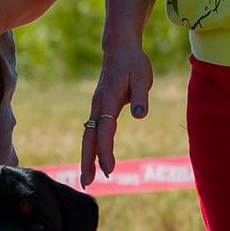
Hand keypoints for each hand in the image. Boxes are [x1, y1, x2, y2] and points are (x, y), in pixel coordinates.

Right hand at [80, 41, 153, 181]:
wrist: (119, 47)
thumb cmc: (134, 62)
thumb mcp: (142, 76)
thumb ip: (141, 97)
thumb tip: (140, 116)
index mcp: (108, 100)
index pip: (106, 131)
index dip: (106, 151)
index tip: (108, 169)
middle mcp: (98, 106)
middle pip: (89, 138)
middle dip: (87, 161)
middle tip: (87, 183)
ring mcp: (96, 107)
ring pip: (88, 136)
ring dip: (87, 157)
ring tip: (87, 178)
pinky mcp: (99, 107)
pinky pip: (92, 131)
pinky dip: (91, 147)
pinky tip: (93, 159)